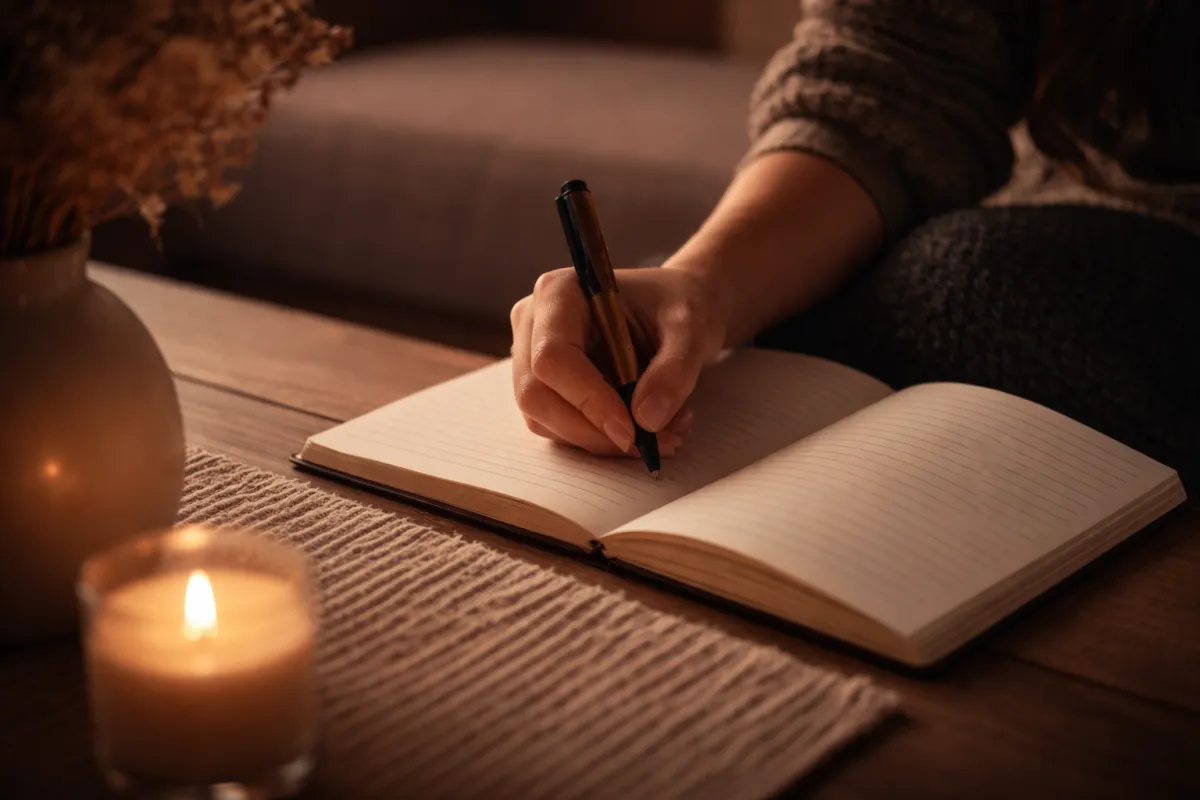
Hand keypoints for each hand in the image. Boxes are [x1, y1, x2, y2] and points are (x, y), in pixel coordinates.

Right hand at [509, 266, 726, 456]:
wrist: (674, 310)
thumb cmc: (677, 305)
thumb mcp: (690, 330)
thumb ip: (674, 370)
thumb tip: (646, 420)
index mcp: (559, 293)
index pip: (552, 357)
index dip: (588, 399)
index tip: (632, 430)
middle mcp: (533, 324)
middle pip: (536, 394)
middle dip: (592, 431)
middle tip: (649, 444)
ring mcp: (531, 358)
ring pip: (544, 420)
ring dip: (601, 440)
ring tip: (663, 434)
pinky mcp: (545, 387)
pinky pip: (558, 427)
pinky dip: (601, 439)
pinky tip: (645, 429)